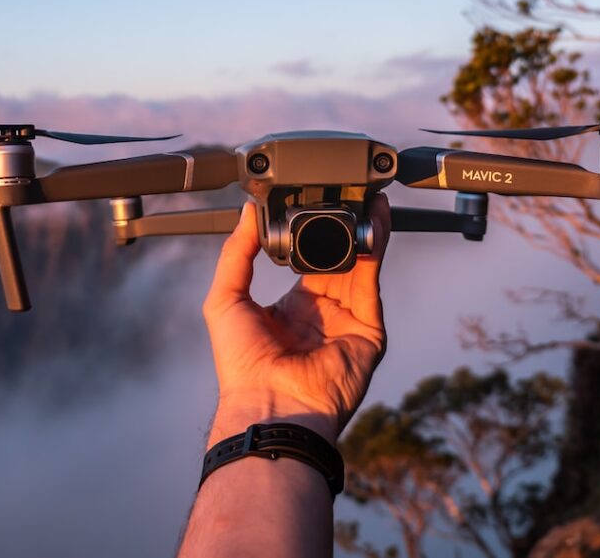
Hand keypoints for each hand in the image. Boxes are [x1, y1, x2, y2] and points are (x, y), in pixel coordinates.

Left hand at [202, 195, 390, 446]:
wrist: (270, 404)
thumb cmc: (242, 366)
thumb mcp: (225, 299)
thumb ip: (236, 253)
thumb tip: (246, 213)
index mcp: (291, 310)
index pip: (311, 263)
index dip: (315, 235)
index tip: (316, 207)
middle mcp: (323, 316)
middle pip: (340, 261)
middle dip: (346, 229)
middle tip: (349, 195)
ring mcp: (348, 323)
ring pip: (360, 267)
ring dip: (365, 231)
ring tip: (368, 197)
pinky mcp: (368, 332)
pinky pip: (371, 284)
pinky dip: (375, 251)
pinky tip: (374, 223)